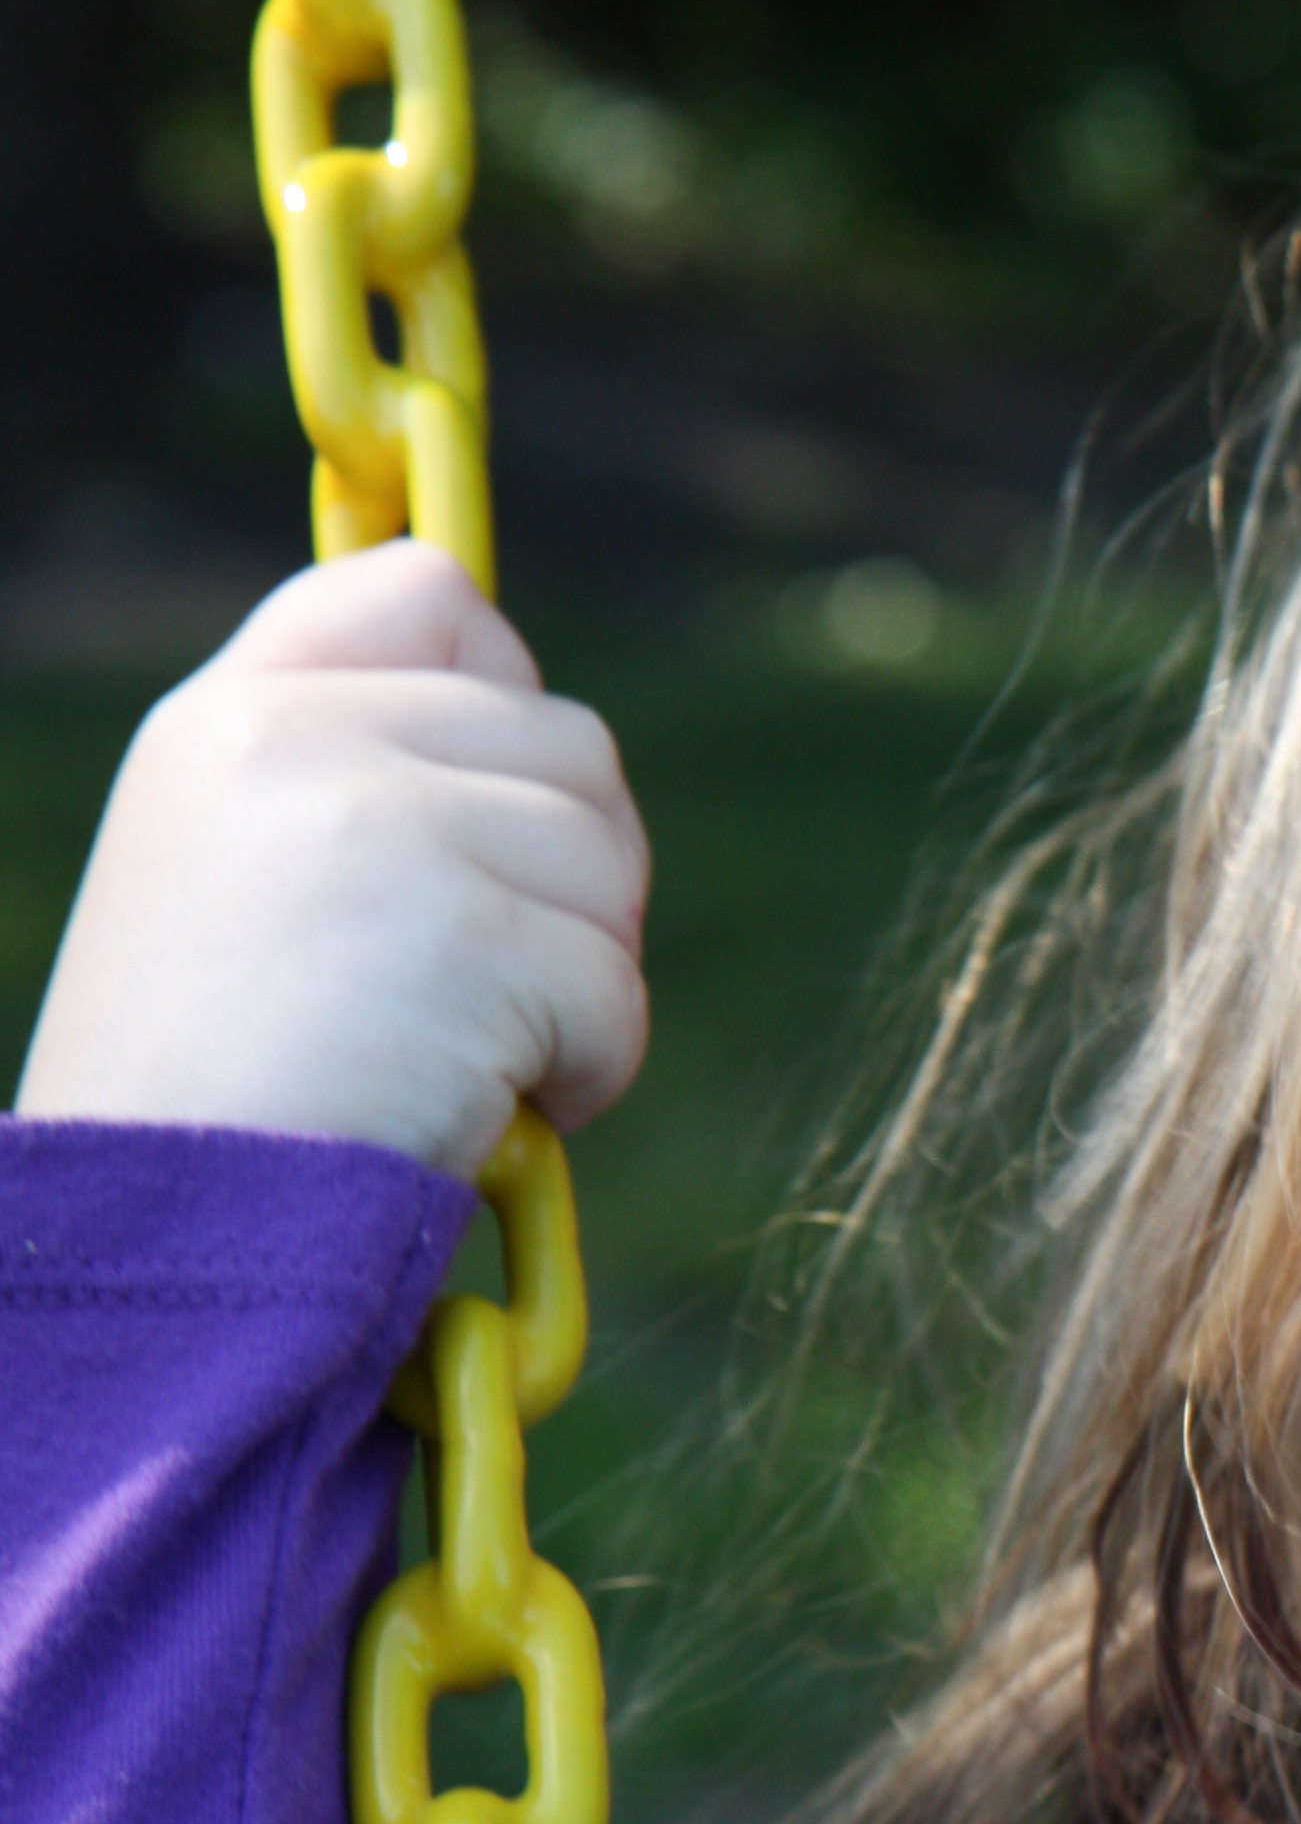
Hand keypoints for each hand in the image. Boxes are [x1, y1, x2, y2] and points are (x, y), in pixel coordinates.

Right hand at [15, 541, 649, 1181]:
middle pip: (570, 745)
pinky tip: (479, 1111)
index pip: (424, 593)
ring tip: (461, 1054)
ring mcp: (381, 826)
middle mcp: (299, 740)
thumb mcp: (237, 878)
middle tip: (480, 989)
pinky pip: (616, 986)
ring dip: (580, 979)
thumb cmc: (219, 1085)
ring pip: (610, 860)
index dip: (501, 686)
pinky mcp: (465, 934)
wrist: (160, 1230)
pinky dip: (586, 1069)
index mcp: (233, 717)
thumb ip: (359, 780)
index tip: (494, 807)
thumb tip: (533, 745)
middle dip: (569, 879)